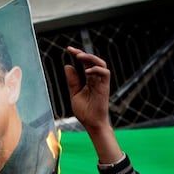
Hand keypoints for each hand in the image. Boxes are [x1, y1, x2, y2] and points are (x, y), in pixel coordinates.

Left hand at [64, 47, 121, 163]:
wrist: (92, 124)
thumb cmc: (85, 112)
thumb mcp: (74, 94)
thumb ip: (72, 81)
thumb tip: (67, 66)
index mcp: (89, 80)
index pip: (85, 63)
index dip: (78, 54)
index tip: (68, 50)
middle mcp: (96, 79)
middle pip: (93, 60)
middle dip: (83, 53)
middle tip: (72, 51)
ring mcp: (101, 83)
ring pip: (101, 63)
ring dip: (90, 58)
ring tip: (79, 56)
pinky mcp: (105, 87)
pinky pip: (105, 73)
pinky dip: (96, 69)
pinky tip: (86, 71)